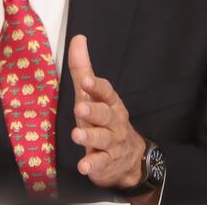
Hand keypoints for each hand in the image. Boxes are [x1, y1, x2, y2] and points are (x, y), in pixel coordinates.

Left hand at [68, 34, 145, 190]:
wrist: (130, 158)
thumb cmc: (105, 119)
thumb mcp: (93, 95)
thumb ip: (83, 69)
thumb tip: (78, 39)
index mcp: (110, 103)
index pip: (106, 92)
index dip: (96, 86)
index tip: (85, 81)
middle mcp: (113, 122)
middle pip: (105, 115)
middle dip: (93, 111)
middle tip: (79, 108)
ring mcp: (112, 143)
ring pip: (103, 139)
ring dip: (90, 137)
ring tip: (77, 135)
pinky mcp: (107, 163)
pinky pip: (101, 164)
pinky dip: (92, 166)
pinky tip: (83, 167)